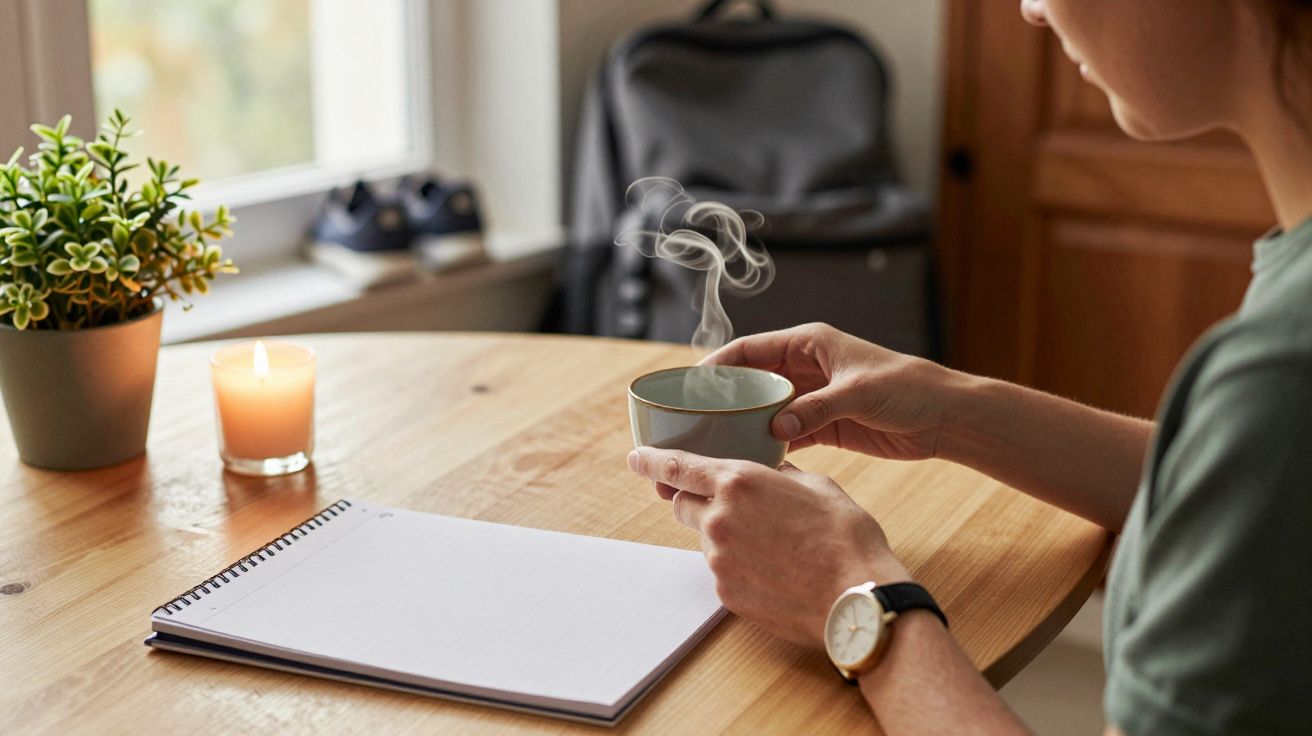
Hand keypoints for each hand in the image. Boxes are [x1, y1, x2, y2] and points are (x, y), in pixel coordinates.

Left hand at [627, 446, 910, 646]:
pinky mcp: (725, 592)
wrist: (855, 596)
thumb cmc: (844, 535)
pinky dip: (738, 566)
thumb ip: (776, 475)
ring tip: (771, 544)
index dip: (651, 461)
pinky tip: (774, 570)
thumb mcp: (815, 485)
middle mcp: (719, 519)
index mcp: (738, 483)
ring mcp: (718, 560)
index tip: (635, 458)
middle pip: (683, 504)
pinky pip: (722, 571)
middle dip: (696, 500)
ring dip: (724, 534)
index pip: (677, 467)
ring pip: (705, 539)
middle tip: (730, 506)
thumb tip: (765, 472)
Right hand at [703, 323, 957, 460]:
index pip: (750, 350)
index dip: (719, 365)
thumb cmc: (908, 388)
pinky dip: (769, 445)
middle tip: (695, 421)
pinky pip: (785, 434)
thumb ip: (815, 409)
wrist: (945, 416)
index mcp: (809, 343)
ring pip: (765, 409)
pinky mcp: (823, 425)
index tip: (691, 386)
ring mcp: (813, 397)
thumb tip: (776, 430)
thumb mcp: (858, 393)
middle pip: (751, 380)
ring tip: (714, 445)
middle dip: (724, 398)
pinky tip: (751, 461)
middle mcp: (805, 367)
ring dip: (744, 424)